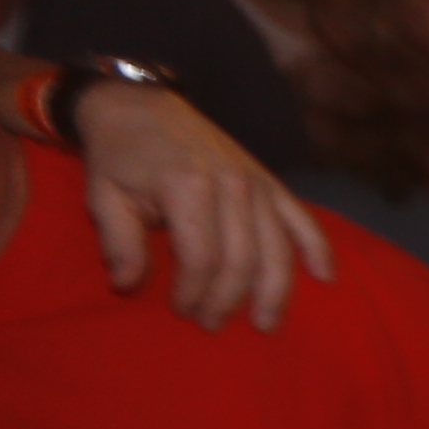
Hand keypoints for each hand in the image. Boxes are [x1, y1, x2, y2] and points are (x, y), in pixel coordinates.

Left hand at [77, 77, 332, 333]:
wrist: (140, 105)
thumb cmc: (118, 155)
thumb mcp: (103, 195)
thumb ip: (118, 242)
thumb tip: (129, 285)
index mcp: (188, 187)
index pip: (201, 258)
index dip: (192, 292)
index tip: (179, 310)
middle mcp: (231, 184)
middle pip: (242, 259)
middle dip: (227, 299)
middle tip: (210, 323)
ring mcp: (256, 181)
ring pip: (276, 249)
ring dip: (273, 292)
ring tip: (265, 323)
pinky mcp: (270, 180)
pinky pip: (302, 219)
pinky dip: (318, 249)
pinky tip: (325, 278)